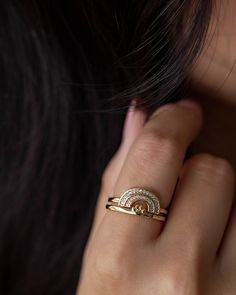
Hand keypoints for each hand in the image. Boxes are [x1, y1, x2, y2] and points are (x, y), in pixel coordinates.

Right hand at [76, 99, 235, 294]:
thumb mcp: (103, 245)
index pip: (156, 153)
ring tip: (198, 233)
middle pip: (213, 169)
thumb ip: (120, 175)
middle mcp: (178, 278)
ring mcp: (228, 293)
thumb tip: (138, 113)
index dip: (172, 120)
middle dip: (198, 168)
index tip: (181, 113)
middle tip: (181, 191)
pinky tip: (218, 249)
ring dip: (221, 201)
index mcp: (122, 258)